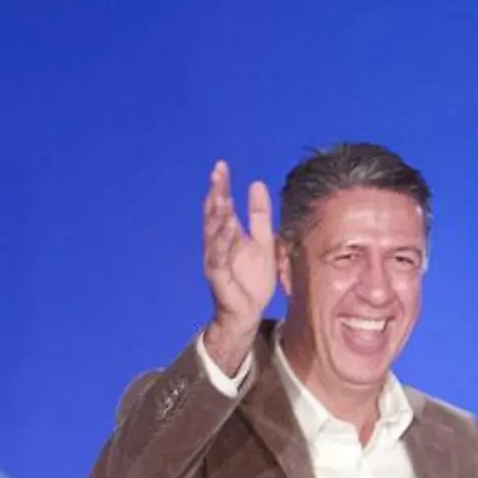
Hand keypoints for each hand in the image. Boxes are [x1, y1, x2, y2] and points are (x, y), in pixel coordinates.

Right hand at [203, 160, 276, 338]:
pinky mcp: (218, 275)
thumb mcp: (263, 242)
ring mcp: (215, 259)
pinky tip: (228, 225)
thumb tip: (256, 184)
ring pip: (213, 233)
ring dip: (217, 215)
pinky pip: (219, 255)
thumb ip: (259, 216)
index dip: (221, 186)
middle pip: (213, 214)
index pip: (221, 205)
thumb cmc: (252, 279)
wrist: (249, 311)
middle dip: (215, 194)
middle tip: (217, 173)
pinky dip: (223, 240)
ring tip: (222, 196)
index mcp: (227, 234)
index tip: (221, 166)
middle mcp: (217, 244)